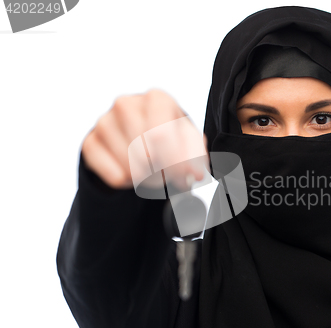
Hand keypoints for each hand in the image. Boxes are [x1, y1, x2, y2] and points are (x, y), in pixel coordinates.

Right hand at [81, 89, 207, 190]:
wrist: (142, 136)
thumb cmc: (171, 136)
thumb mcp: (189, 141)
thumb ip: (196, 157)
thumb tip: (195, 174)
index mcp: (157, 98)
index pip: (160, 135)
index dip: (174, 163)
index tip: (183, 178)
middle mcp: (127, 104)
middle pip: (144, 154)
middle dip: (161, 173)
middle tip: (167, 176)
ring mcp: (104, 122)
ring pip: (129, 168)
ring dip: (146, 179)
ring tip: (152, 171)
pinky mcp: (90, 142)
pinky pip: (114, 176)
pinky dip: (128, 183)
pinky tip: (132, 171)